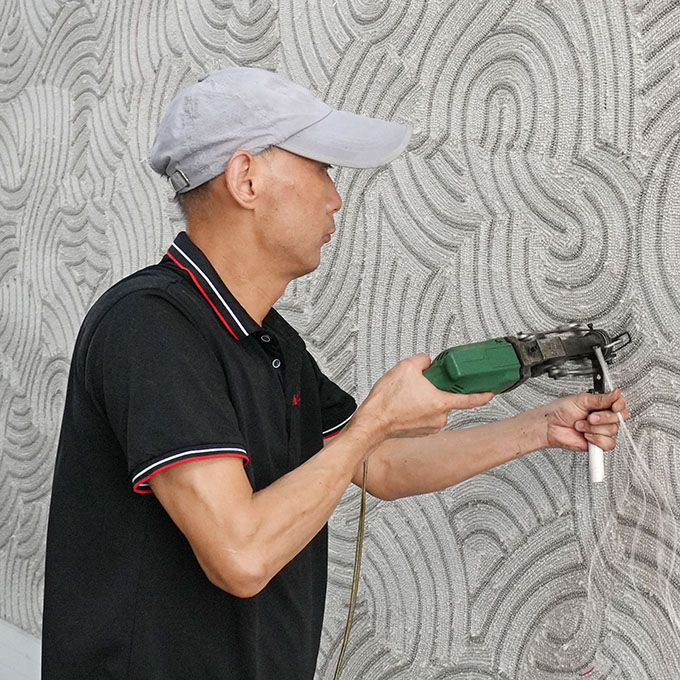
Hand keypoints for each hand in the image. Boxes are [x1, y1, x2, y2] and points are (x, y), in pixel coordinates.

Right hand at [357, 353, 493, 439]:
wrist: (372, 422)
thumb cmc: (387, 402)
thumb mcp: (406, 367)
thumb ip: (423, 360)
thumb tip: (427, 361)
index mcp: (441, 402)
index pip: (471, 399)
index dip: (483, 394)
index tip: (490, 392)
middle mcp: (439, 417)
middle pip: (447, 399)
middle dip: (437, 391)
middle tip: (422, 386)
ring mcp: (430, 426)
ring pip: (435, 408)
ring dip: (426, 401)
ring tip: (408, 396)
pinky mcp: (420, 432)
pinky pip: (425, 417)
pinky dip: (418, 410)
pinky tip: (405, 405)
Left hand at [537, 389, 628, 451]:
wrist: (550, 426)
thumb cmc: (560, 411)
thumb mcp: (581, 400)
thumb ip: (601, 398)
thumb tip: (616, 393)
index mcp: (600, 405)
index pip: (619, 404)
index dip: (620, 405)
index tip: (614, 406)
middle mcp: (602, 418)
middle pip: (618, 418)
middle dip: (603, 417)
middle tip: (589, 417)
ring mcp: (600, 430)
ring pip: (613, 431)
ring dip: (595, 428)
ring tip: (581, 425)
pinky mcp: (598, 443)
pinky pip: (609, 444)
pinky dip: (597, 439)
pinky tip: (586, 435)